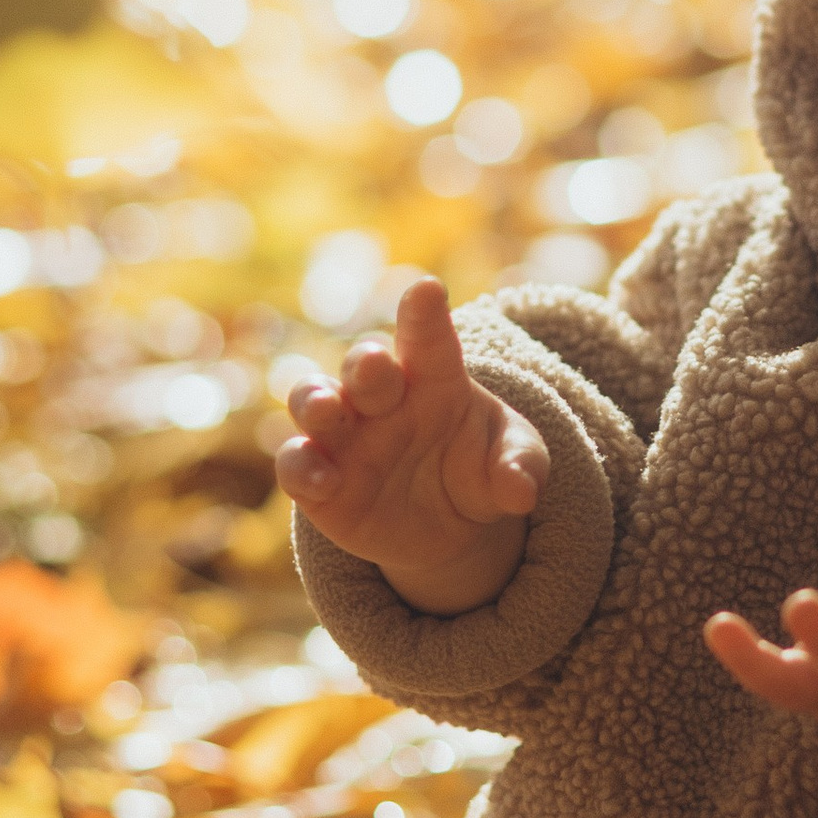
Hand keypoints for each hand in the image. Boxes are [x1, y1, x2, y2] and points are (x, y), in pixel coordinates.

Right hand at [276, 276, 548, 613]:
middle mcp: (383, 398)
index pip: (430, 338)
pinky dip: (301, 468)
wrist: (451, 527)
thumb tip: (521, 490)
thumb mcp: (514, 465)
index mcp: (435, 377)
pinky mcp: (318, 481)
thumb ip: (521, 466)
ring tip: (325, 409)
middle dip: (366, 362)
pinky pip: (295, 465)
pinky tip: (324, 481)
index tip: (427, 290)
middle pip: (364, 365)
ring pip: (312, 400)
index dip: (424, 314)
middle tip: (375, 363)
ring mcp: (346, 437)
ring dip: (313, 400)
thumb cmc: (482, 472)